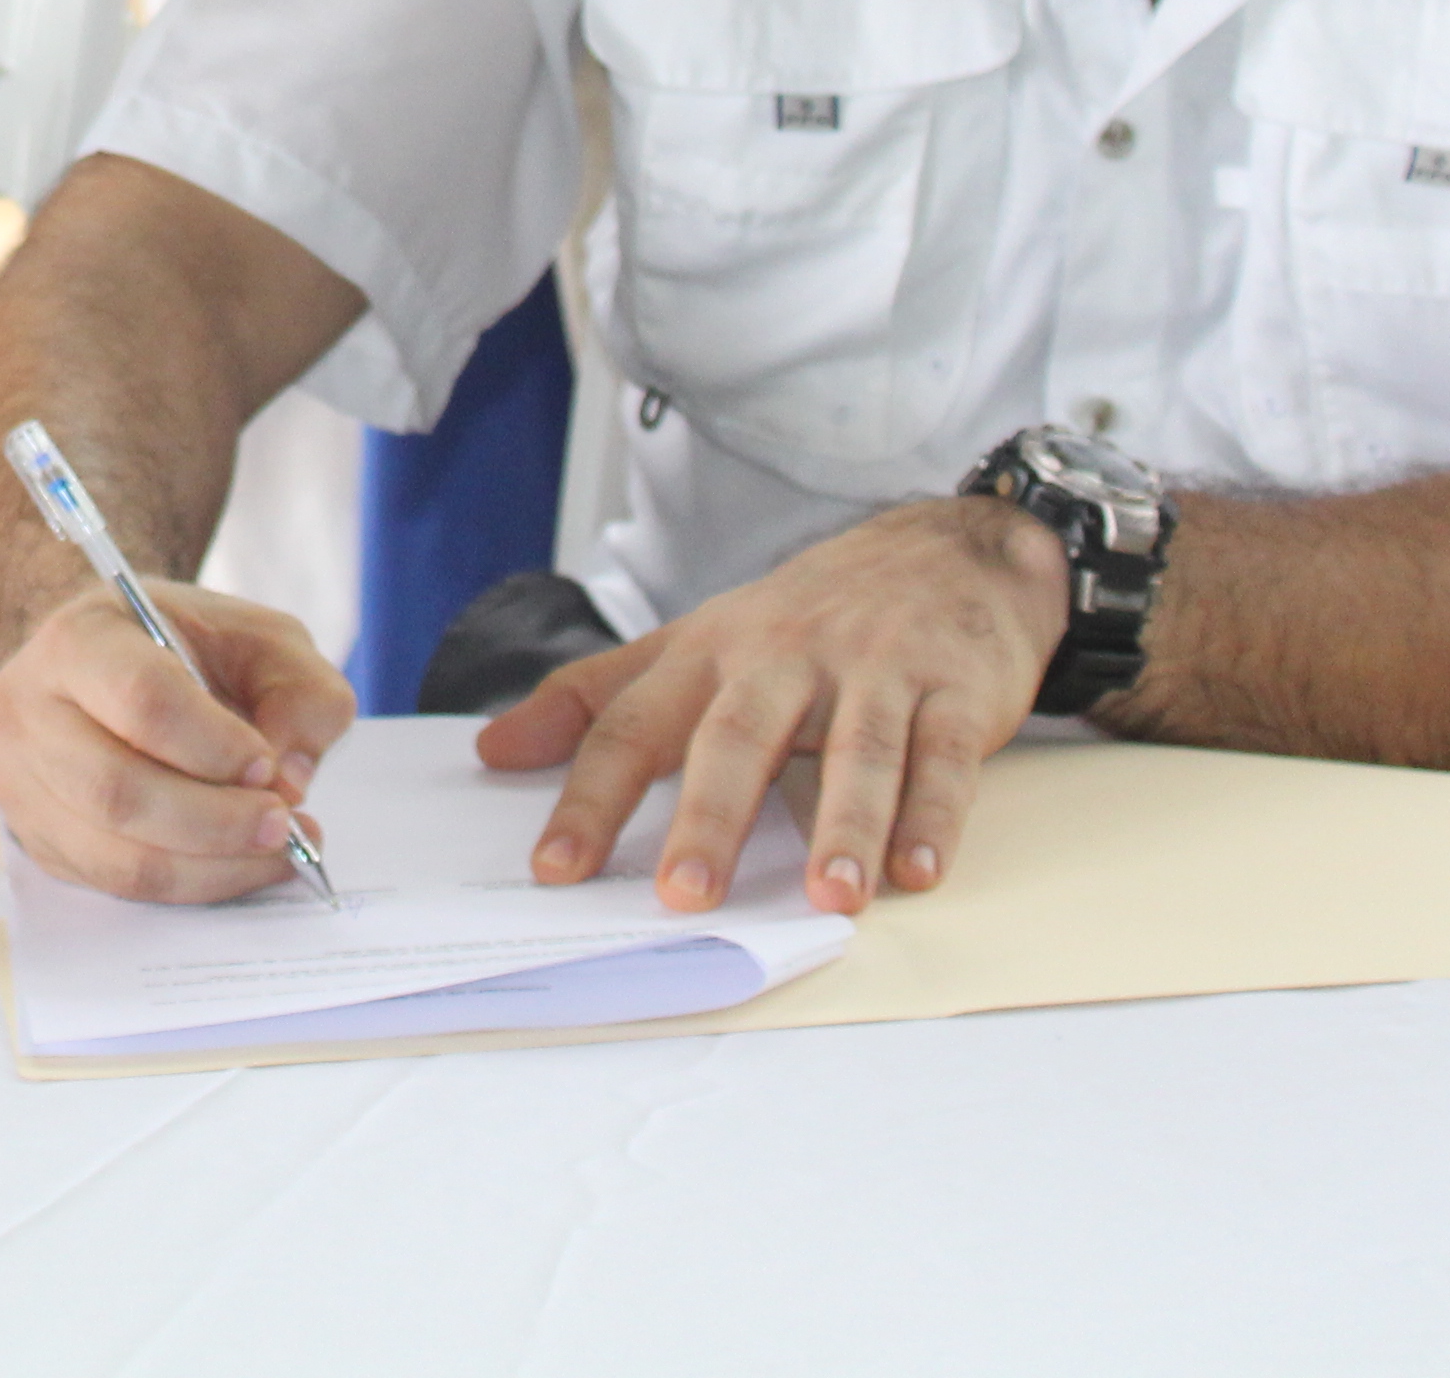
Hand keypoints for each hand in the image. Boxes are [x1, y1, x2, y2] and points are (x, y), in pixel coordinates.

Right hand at [0, 576, 356, 904]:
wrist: (119, 665)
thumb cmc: (191, 648)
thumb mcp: (263, 639)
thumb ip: (301, 692)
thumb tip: (291, 780)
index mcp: (79, 638)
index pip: (141, 699)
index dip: (214, 746)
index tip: (269, 767)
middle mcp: (27, 708)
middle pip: (117, 791)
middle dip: (217, 822)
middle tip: (283, 826)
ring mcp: (19, 780)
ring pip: (115, 855)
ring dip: (211, 867)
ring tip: (276, 851)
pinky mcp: (36, 838)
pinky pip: (114, 885)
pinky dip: (190, 885)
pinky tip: (237, 864)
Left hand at [478, 496, 1063, 915]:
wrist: (946, 551)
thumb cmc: (806, 616)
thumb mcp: (694, 640)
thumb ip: (596, 697)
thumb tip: (494, 747)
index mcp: (712, 652)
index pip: (636, 725)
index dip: (592, 796)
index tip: (555, 867)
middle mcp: (787, 658)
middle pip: (740, 737)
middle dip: (710, 817)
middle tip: (686, 895)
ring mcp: (876, 671)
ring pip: (858, 751)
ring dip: (845, 826)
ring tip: (832, 899)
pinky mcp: (955, 690)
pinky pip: (944, 755)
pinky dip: (934, 814)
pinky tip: (918, 870)